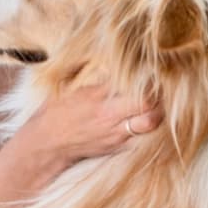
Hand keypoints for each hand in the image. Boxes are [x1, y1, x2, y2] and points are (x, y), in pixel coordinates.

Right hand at [16, 82, 162, 181]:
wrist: (46, 143)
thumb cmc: (57, 111)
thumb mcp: (73, 87)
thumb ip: (98, 76)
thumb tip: (117, 59)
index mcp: (98, 97)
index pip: (134, 86)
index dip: (148, 79)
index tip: (153, 72)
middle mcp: (109, 117)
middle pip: (149, 107)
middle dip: (159, 97)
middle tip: (161, 88)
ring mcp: (116, 135)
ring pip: (150, 125)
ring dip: (159, 113)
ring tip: (159, 103)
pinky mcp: (117, 148)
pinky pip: (141, 139)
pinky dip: (149, 130)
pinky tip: (149, 120)